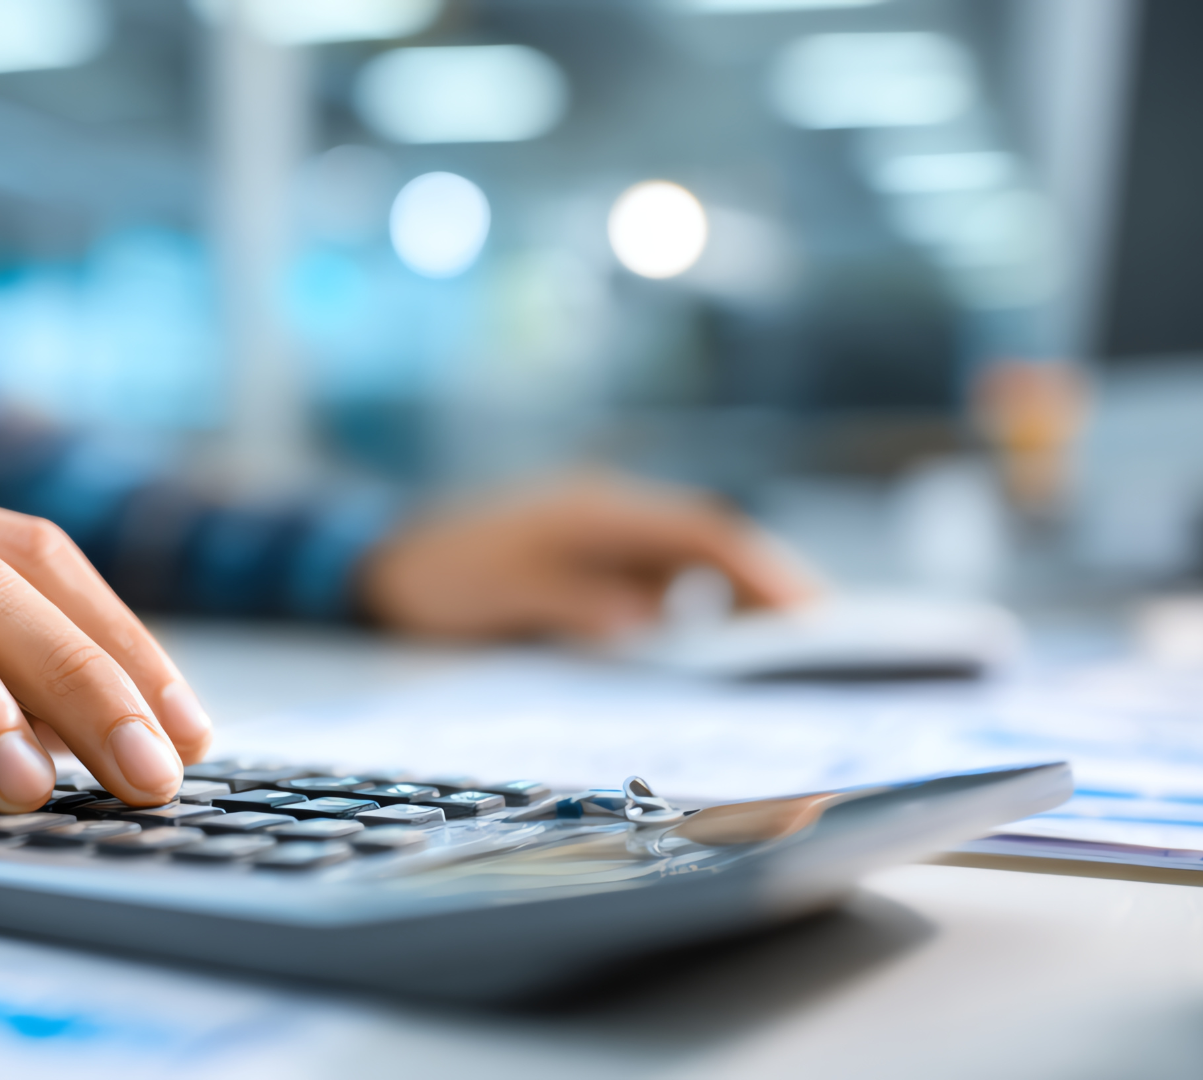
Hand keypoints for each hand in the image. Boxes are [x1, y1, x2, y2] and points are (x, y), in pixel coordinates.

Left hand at [359, 475, 814, 639]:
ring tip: (782, 661)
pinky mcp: (590, 560)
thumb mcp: (500, 595)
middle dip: (768, 590)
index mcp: (597, 513)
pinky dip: (695, 610)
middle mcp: (610, 515)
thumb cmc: (436, 578)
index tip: (812, 618)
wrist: (378, 562)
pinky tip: (710, 653)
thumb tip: (647, 622)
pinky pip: (660, 581)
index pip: (703, 535)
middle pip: (712, 546)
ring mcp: (602, 536)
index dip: (762, 574)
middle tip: (824, 650)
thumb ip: (574, 604)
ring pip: (691, 564)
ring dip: (737, 602)